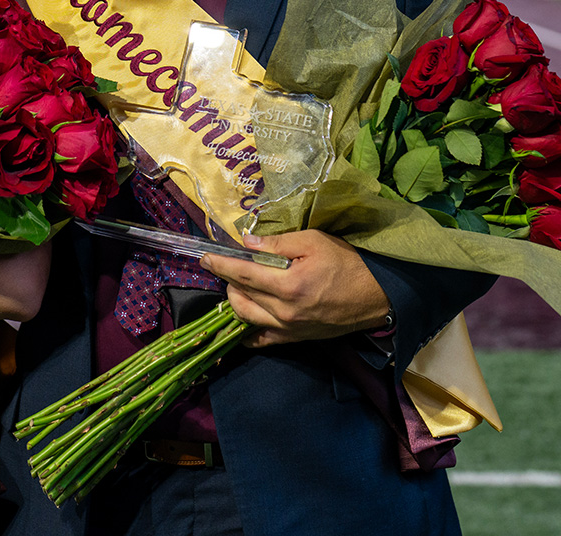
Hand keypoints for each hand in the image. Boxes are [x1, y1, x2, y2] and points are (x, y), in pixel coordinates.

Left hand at [201, 230, 389, 347]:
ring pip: (247, 319)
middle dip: (227, 282)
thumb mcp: (313, 242)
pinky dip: (248, 332)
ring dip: (235, 302)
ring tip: (236, 286)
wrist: (378, 295)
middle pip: (240, 298)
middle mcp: (285, 312)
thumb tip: (246, 242)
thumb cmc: (346, 263)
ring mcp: (290, 329)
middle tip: (228, 267)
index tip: (205, 257)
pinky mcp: (297, 339)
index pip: (242, 275)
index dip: (220, 265)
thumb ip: (276, 243)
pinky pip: (263, 340)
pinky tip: (242, 321)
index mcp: (288, 285)